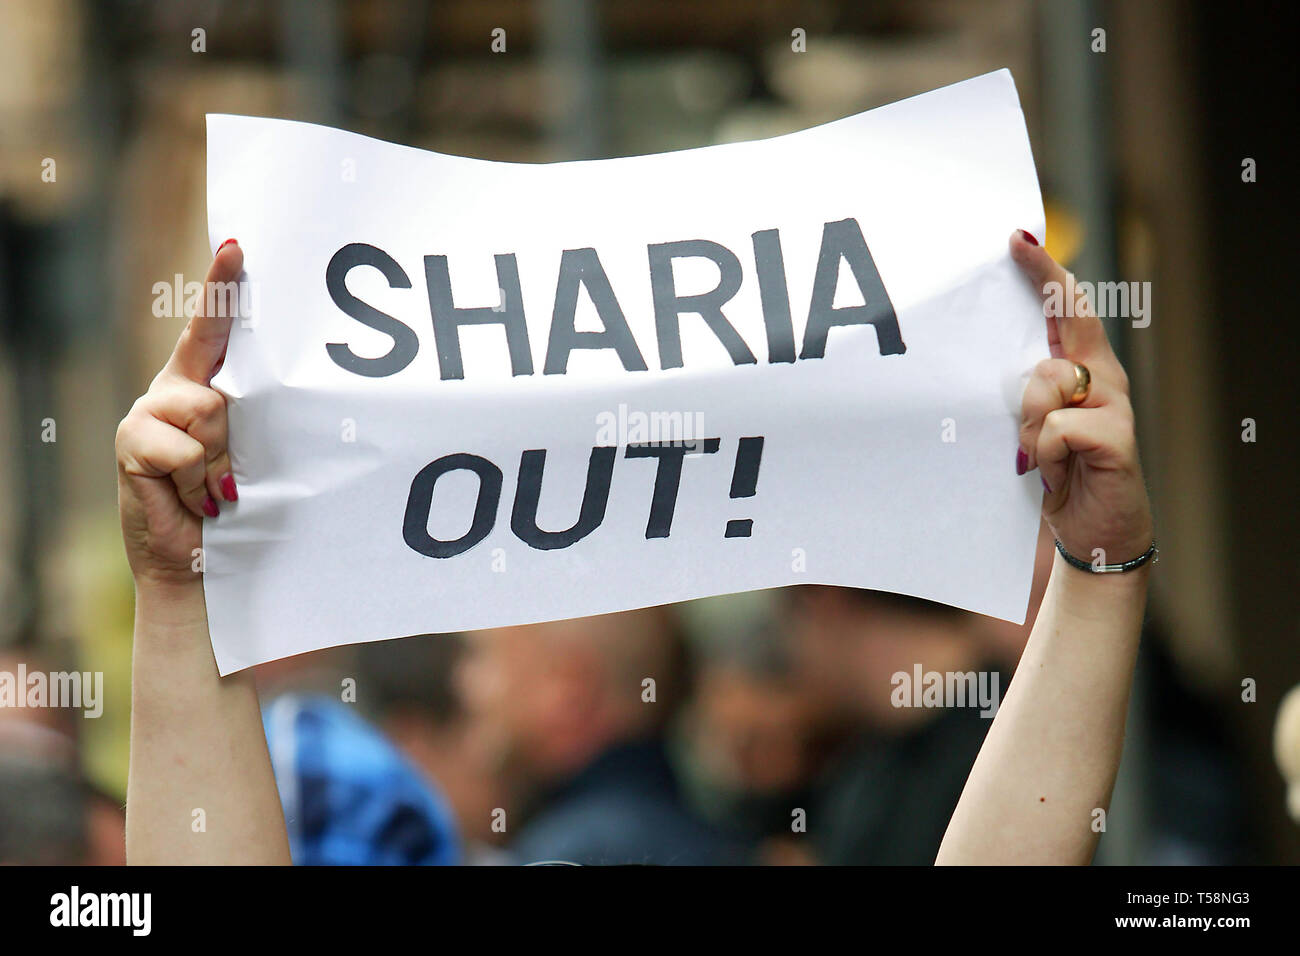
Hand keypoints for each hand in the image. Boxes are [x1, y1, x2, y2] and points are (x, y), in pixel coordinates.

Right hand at [116, 240, 241, 586]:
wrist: (197, 559)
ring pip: (206, 413)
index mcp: (206, 384)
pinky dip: (196, 481)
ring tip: (211, 489)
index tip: (237, 247)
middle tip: (230, 477)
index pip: (213, 326)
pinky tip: (189, 498)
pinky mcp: (132, 441)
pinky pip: (184, 449)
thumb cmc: (234, 505)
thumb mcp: (250, 454)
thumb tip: (243, 400)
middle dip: (234, 437)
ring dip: (218, 463)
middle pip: (220, 387)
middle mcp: (175, 390)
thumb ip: (250, 417)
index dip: (222, 285)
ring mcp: (149, 412)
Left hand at [1011, 230, 1153, 564]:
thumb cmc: (1059, 473)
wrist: (1095, 531)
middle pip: (1063, 331)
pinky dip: (1043, 453)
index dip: (1044, 271)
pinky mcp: (1117, 438)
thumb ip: (1022, 393)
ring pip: (1046, 384)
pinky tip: (1054, 472)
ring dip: (1027, 425)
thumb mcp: (1031, 426)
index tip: (1017, 239)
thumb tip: (994, 366)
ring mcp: (1115, 404)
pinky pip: (1057, 427)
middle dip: (1030, 352)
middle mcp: (1103, 377)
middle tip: (1017, 392)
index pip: (1065, 307)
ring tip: (1040, 457)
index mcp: (1081, 368)